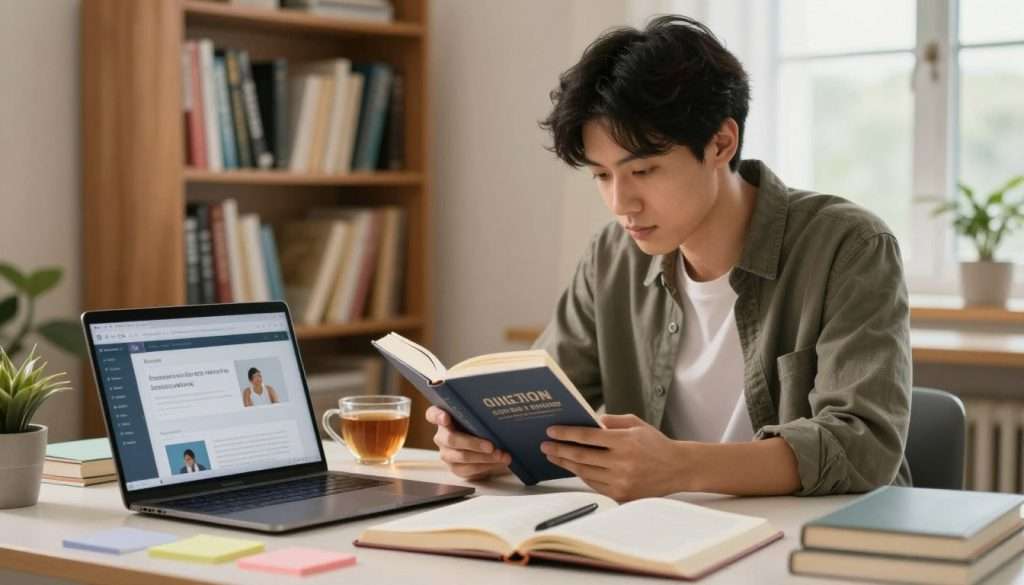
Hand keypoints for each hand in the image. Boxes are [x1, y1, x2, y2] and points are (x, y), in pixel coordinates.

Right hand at [426, 406, 510, 479]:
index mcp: (443, 418)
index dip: (438, 416)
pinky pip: (468, 469)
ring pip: (462, 457)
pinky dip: (486, 466)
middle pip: (451, 439)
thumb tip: (496, 411)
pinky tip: (498, 463)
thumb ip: (479, 413)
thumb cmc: (481, 426)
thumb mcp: (479, 417)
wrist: (485, 446)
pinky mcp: (455, 468)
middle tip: (490, 446)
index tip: (446, 418)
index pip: (433, 414)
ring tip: (501, 456)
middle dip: (473, 443)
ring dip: (484, 458)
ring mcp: (447, 453)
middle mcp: (442, 436)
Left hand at [541, 413, 687, 500]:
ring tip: (554, 456)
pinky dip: (581, 475)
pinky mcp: (622, 495)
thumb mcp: (636, 424)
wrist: (678, 468)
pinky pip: (594, 485)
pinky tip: (572, 467)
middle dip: (559, 450)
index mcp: (625, 442)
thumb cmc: (655, 443)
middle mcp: (622, 463)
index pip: (587, 437)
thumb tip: (587, 422)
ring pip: (584, 472)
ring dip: (566, 463)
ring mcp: (621, 481)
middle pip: (581, 456)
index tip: (551, 431)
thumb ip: (611, 421)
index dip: (566, 434)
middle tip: (544, 445)